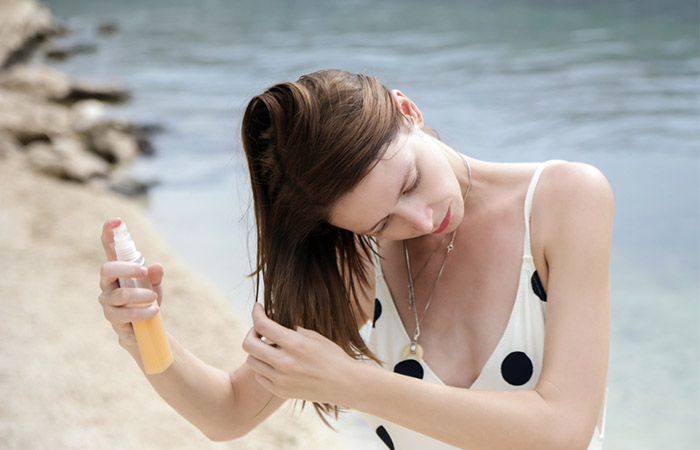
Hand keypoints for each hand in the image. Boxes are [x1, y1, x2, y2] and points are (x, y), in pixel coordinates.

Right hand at [98, 217, 163, 350]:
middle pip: (107, 269)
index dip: (110, 233)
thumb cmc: (146, 301)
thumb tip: (156, 266)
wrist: (143, 328)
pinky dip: (141, 312)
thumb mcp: (155, 287)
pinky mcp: (112, 317)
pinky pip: (124, 314)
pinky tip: (153, 311)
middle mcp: (108, 283)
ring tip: (155, 300)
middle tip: (144, 272)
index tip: (117, 221)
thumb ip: (155, 276)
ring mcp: (107, 301)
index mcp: (118, 271)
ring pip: (120, 294)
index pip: (109, 249)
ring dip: (141, 296)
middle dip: (126, 268)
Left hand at [242, 303, 357, 404]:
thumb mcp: (313, 336)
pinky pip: (259, 377)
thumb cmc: (332, 356)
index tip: (258, 307)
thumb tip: (272, 321)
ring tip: (270, 347)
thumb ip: (290, 329)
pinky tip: (275, 363)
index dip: (256, 313)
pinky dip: (263, 367)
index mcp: (294, 343)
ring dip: (257, 351)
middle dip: (252, 332)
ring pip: (251, 361)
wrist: (345, 383)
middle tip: (260, 329)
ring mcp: (281, 379)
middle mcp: (284, 362)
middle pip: (249, 344)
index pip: (262, 325)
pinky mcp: (281, 391)